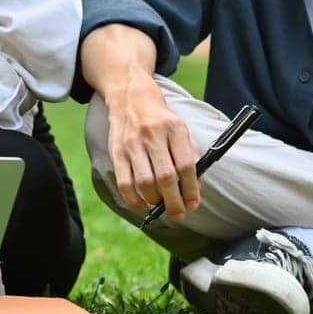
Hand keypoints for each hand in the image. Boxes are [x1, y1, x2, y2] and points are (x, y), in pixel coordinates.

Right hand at [104, 78, 200, 220]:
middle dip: (174, 201)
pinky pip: (124, 183)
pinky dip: (133, 200)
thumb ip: (191, 156)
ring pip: (145, 182)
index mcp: (174, 128)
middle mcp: (152, 134)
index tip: (193, 205)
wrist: (131, 99)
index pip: (186, 165)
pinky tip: (142, 205)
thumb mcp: (181, 130)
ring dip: (155, 200)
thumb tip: (195, 189)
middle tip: (179, 214)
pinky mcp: (116, 152)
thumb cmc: (161, 120)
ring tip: (161, 205)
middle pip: (166, 177)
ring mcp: (132, 143)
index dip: (191, 189)